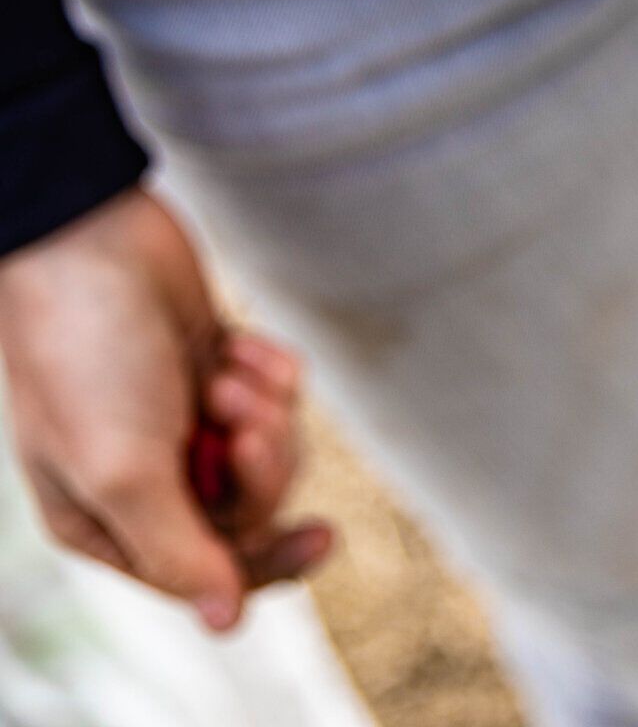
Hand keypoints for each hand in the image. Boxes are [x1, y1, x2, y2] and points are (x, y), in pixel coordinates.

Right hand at [0, 188, 330, 630]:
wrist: (90, 239)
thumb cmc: (89, 355)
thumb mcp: (124, 470)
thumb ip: (179, 550)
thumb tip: (225, 622)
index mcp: (105, 522)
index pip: (208, 574)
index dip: (269, 563)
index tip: (323, 536)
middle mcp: (144, 479)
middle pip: (253, 513)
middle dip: (262, 466)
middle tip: (239, 417)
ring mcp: (180, 422)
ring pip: (275, 453)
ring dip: (266, 413)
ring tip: (227, 374)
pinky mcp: (215, 369)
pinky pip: (280, 394)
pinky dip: (270, 370)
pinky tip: (235, 343)